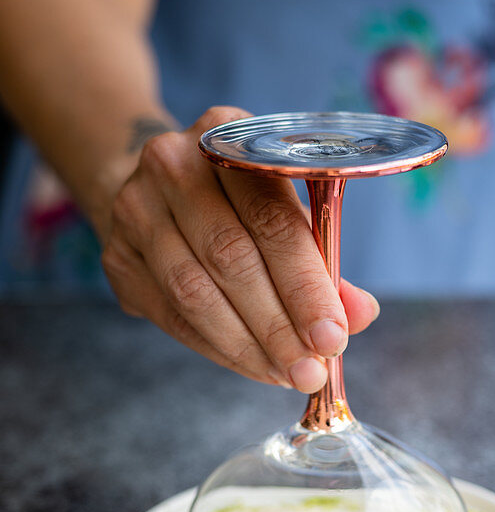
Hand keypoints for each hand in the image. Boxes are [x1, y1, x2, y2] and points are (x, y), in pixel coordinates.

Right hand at [99, 106, 379, 389]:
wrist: (157, 191)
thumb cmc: (240, 205)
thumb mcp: (287, 214)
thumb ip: (324, 264)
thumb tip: (360, 315)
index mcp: (229, 136)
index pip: (272, 219)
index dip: (305, 284)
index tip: (333, 336)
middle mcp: (174, 164)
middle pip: (232, 257)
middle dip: (279, 325)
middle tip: (311, 369)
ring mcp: (136, 208)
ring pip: (195, 292)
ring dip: (248, 345)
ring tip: (287, 374)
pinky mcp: (117, 256)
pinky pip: (172, 315)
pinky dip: (219, 349)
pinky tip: (255, 366)